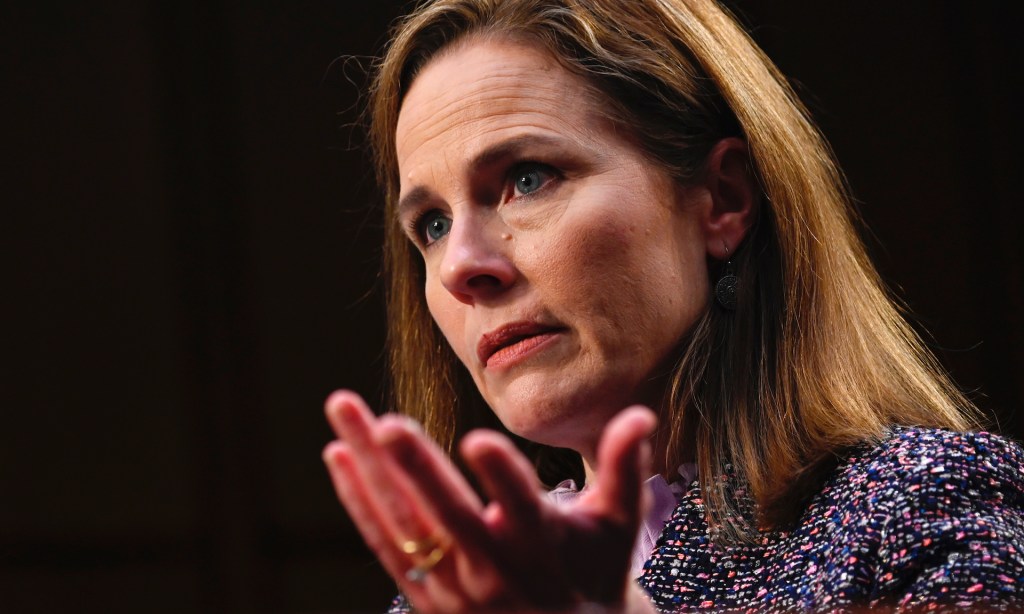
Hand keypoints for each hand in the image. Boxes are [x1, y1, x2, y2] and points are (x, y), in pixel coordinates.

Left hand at [322, 390, 657, 613]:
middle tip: (387, 422)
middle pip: (450, 518)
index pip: (525, 513)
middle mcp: (494, 574)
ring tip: (343, 406)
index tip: (479, 441)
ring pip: (404, 523)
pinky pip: (383, 543)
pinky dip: (357, 500)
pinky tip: (337, 452)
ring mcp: (452, 588)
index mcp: (544, 553)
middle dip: (418, 469)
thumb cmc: (593, 573)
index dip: (505, 480)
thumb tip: (642, 412)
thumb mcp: (617, 528)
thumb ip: (623, 469)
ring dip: (369, 466)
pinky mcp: (424, 594)